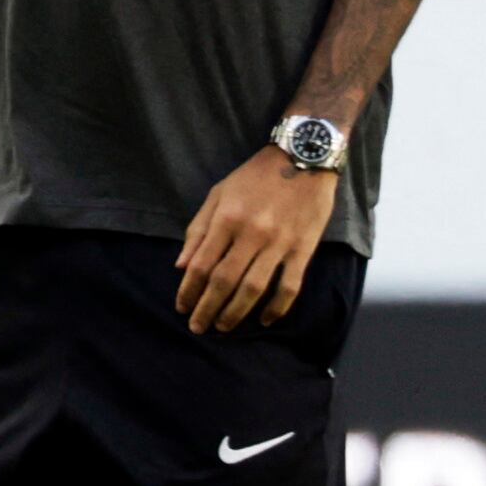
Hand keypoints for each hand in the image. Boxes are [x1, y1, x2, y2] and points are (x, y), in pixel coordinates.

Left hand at [176, 147, 336, 331]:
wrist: (304, 158)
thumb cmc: (255, 177)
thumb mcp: (218, 194)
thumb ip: (198, 230)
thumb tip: (181, 266)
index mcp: (226, 219)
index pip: (200, 265)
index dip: (189, 291)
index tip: (182, 308)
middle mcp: (251, 234)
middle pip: (224, 282)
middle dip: (207, 308)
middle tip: (198, 328)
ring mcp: (280, 243)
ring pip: (254, 288)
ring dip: (236, 312)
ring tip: (223, 327)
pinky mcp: (304, 249)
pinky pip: (290, 286)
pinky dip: (277, 307)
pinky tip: (264, 319)